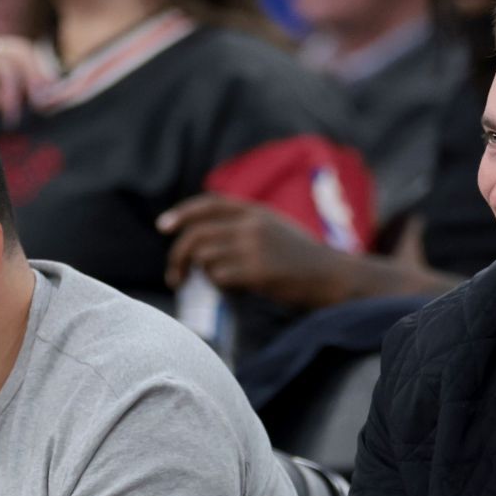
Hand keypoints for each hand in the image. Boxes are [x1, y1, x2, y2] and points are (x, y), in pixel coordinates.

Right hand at [0, 34, 50, 124]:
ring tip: (16, 114)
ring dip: (23, 85)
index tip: (51, 106)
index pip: (30, 57)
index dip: (45, 77)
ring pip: (15, 52)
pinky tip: (6, 108)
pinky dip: (8, 84)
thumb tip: (52, 98)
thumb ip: (20, 99)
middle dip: (39, 76)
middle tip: (43, 105)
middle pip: (26, 49)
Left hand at [157, 196, 350, 310]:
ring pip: (205, 259)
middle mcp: (251, 225)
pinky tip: (234, 290)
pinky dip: (220, 287)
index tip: (163, 228)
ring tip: (221, 284)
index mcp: (255, 211)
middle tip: (175, 277)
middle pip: (197, 236)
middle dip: (178, 257)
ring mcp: (253, 248)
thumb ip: (246, 226)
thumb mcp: (276, 229)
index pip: (208, 205)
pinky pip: (220, 278)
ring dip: (205, 275)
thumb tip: (206, 241)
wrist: (332, 276)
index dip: (181, 215)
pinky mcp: (257, 272)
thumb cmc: (304, 259)